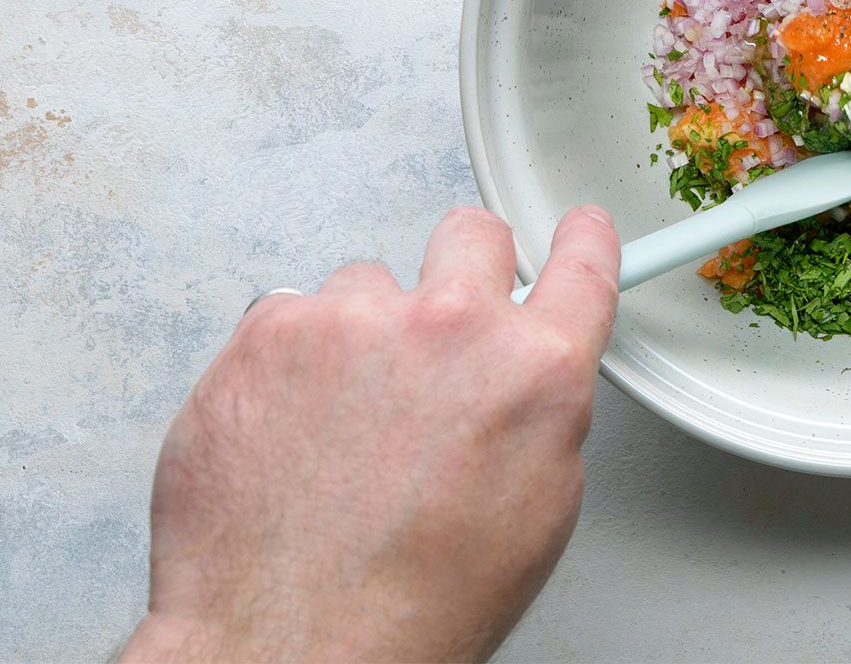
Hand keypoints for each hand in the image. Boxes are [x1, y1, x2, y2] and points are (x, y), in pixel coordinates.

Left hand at [121, 205, 619, 662]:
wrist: (296, 642)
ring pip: (365, 284)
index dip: (582, 241)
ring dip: (361, 334)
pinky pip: (286, 315)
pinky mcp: (268, 332)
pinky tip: (291, 429)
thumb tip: (524, 380)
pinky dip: (290, 363)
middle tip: (436, 333)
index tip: (578, 229)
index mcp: (534, 369)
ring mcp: (352, 321)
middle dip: (461, 272)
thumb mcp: (537, 509)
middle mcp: (450, 327)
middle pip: (470, 234)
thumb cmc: (414, 601)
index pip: (582, 263)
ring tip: (342, 423)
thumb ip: (540, 412)